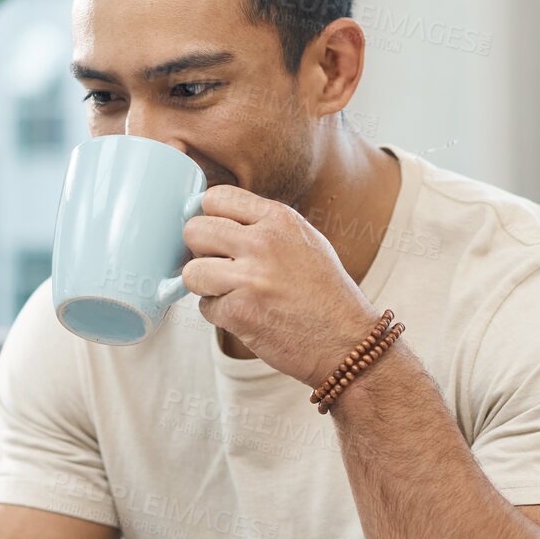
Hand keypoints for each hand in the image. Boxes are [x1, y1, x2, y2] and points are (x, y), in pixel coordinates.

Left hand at [181, 186, 381, 386]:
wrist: (347, 341)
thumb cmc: (325, 294)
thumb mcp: (304, 240)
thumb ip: (263, 225)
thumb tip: (215, 219)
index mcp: (279, 218)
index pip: (215, 197)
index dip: (209, 218)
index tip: (216, 236)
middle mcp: (264, 242)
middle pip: (194, 230)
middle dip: (200, 251)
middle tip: (219, 267)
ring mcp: (250, 278)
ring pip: (191, 271)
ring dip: (205, 286)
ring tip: (232, 293)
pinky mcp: (239, 312)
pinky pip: (204, 307)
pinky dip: (220, 315)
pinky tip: (248, 316)